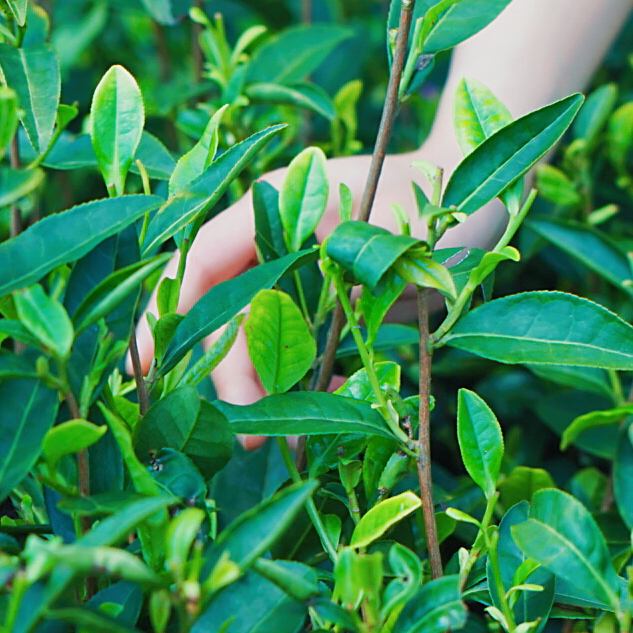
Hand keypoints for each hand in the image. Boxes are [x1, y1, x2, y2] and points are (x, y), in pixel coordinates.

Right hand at [132, 142, 506, 447]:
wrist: (485, 192)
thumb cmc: (439, 206)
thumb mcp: (383, 249)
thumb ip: (327, 300)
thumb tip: (275, 375)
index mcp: (278, 203)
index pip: (202, 263)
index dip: (170, 316)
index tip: (147, 369)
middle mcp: (281, 234)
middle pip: (228, 310)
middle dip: (228, 374)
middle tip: (242, 435)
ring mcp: (306, 265)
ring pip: (264, 335)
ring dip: (269, 388)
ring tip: (280, 440)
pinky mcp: (333, 294)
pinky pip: (303, 343)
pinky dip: (310, 378)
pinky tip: (330, 405)